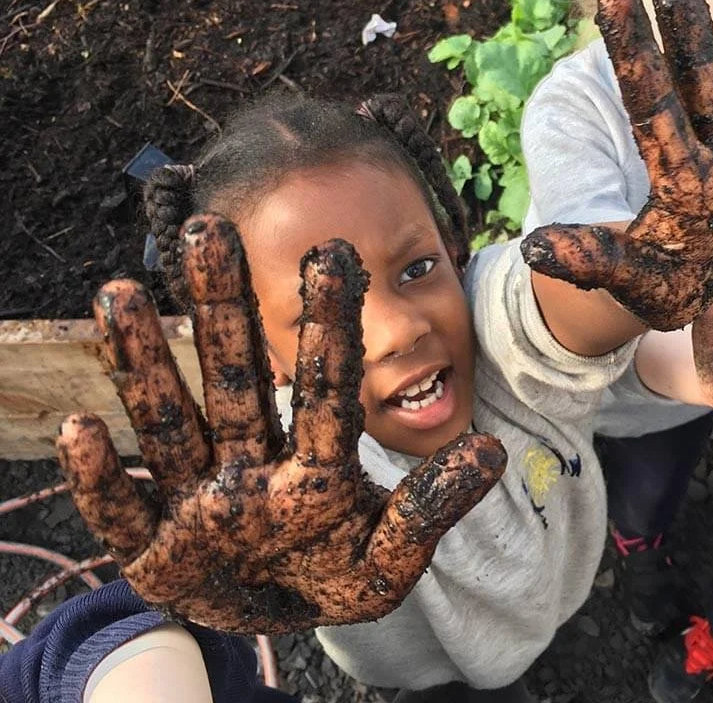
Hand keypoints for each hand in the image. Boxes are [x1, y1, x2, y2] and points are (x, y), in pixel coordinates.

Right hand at [58, 214, 505, 634]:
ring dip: (143, 364)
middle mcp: (249, 468)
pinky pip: (122, 513)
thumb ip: (428, 512)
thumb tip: (492, 451)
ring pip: (169, 424)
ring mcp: (198, 504)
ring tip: (119, 292)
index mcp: (312, 471)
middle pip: (234, 381)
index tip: (334, 255)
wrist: (274, 622)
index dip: (330, 327)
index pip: (325, 390)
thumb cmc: (330, 580)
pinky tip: (79, 431)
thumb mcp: (386, 562)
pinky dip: (101, 480)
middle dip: (222, 310)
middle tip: (210, 230)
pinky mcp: (153, 552)